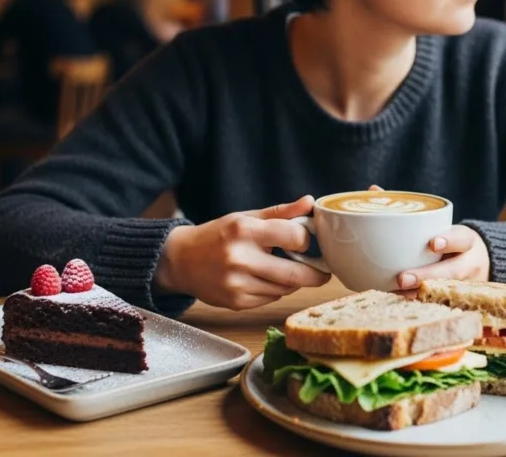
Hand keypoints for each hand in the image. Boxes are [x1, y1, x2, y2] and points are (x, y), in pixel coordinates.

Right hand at [154, 195, 330, 309]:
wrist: (180, 261)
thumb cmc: (217, 235)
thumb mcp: (246, 217)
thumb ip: (281, 212)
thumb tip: (310, 202)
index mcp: (244, 231)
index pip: (294, 236)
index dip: (305, 239)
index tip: (304, 240)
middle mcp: (240, 259)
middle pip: (296, 274)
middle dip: (316, 274)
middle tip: (324, 272)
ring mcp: (237, 284)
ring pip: (285, 288)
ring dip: (293, 281)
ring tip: (289, 270)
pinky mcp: (236, 303)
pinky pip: (270, 299)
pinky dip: (275, 290)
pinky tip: (265, 280)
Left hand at [366, 185, 490, 294]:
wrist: (481, 263)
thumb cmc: (451, 240)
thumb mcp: (442, 224)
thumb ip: (411, 211)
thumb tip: (373, 190)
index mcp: (467, 241)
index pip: (461, 238)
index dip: (448, 240)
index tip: (432, 243)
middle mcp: (470, 264)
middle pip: (452, 272)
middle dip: (426, 276)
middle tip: (401, 279)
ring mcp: (465, 285)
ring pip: (444, 292)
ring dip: (418, 294)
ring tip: (395, 294)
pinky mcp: (456, 299)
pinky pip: (438, 303)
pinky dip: (419, 304)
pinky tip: (398, 303)